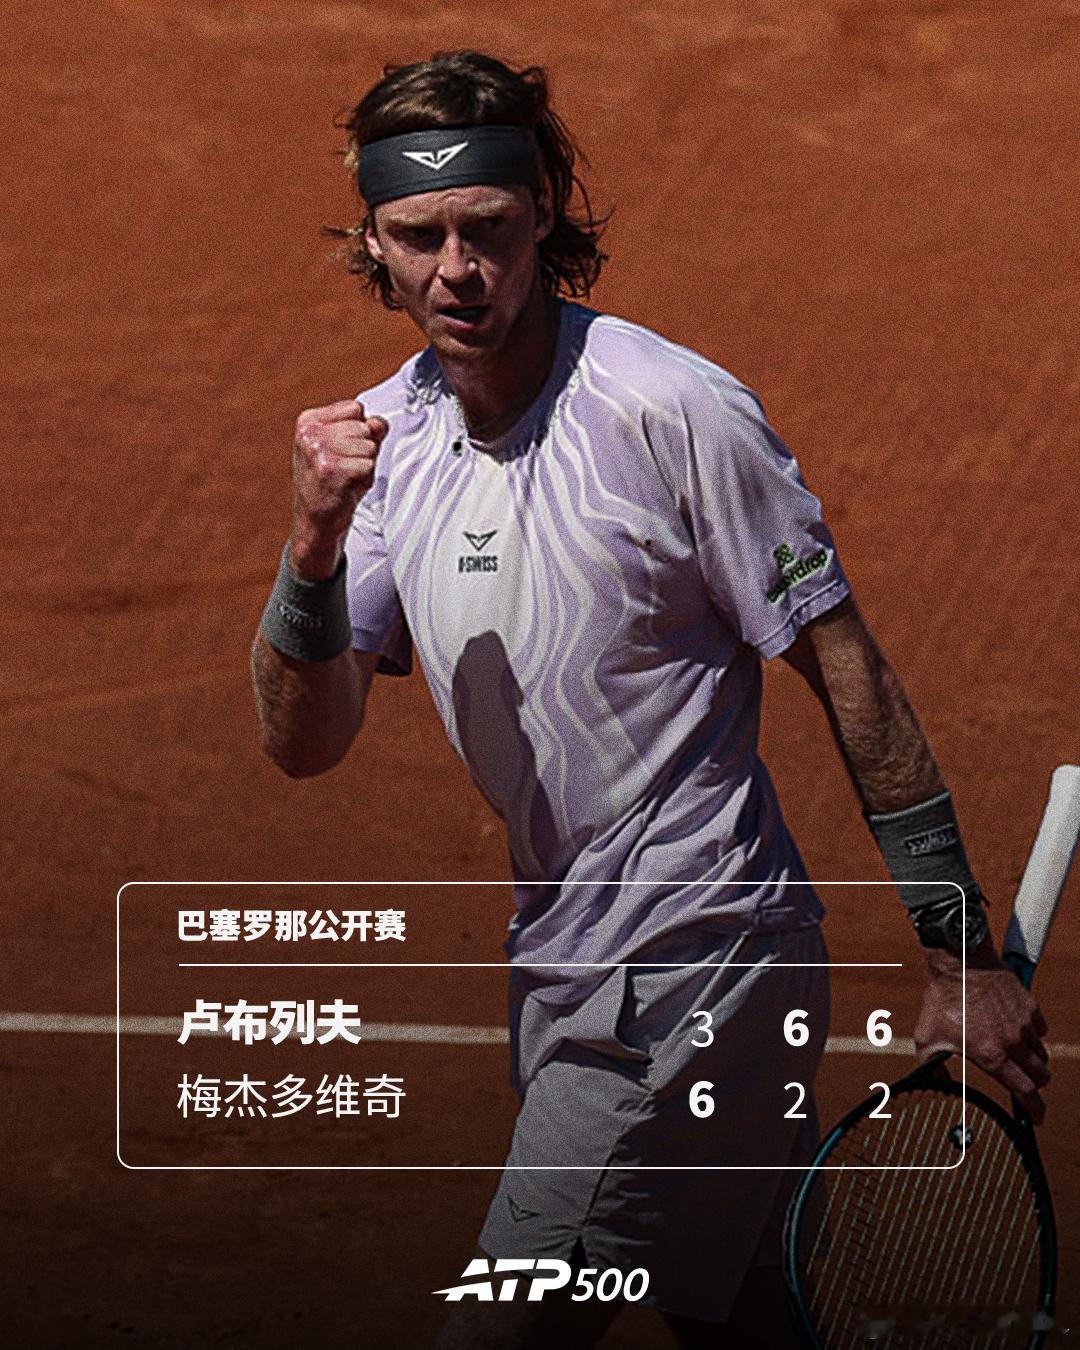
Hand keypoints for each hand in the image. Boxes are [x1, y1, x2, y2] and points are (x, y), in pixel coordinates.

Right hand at [289, 400, 387, 578]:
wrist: (316, 521)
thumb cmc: (330, 483)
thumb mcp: (344, 449)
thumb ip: (366, 430)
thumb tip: (380, 423)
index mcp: (308, 421)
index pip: (356, 408)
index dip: (358, 432)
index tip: (341, 451)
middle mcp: (310, 433)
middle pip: (365, 427)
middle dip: (362, 450)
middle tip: (344, 469)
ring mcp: (319, 451)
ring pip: (369, 446)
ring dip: (365, 466)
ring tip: (345, 479)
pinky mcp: (332, 470)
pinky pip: (369, 465)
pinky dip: (365, 480)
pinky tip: (347, 488)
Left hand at [915, 942, 1049, 1122]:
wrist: (958, 961)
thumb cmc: (941, 1000)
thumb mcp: (926, 1038)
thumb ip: (931, 1066)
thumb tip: (935, 1084)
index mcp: (991, 1055)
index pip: (1025, 1092)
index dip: (1034, 1110)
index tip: (1036, 1118)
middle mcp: (1013, 1042)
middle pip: (1040, 1077)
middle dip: (1034, 1084)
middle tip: (1023, 1083)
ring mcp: (1024, 1023)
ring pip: (1041, 1053)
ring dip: (1031, 1059)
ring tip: (1012, 1052)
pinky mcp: (1030, 1006)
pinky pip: (1040, 1029)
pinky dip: (1032, 1034)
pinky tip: (1013, 1028)